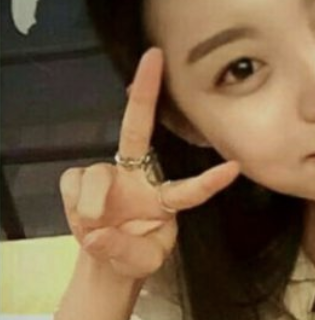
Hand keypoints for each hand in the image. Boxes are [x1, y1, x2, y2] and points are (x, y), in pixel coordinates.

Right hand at [59, 48, 239, 280]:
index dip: (210, 180)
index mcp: (166, 198)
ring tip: (96, 229)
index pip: (191, 189)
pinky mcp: (80, 179)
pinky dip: (76, 207)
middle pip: (140, 125)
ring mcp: (109, 173)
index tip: (234, 167)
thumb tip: (97, 231)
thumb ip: (124, 249)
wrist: (104, 259)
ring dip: (93, 207)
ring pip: (97, 178)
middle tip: (155, 56)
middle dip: (146, 90)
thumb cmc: (135, 253)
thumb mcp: (141, 262)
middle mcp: (140, 175)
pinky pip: (75, 186)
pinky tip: (84, 219)